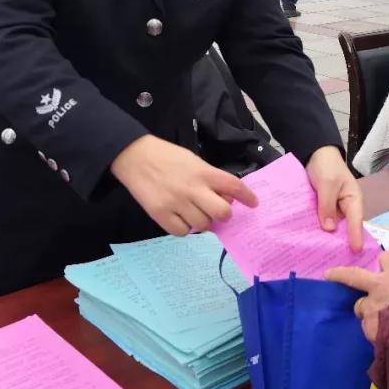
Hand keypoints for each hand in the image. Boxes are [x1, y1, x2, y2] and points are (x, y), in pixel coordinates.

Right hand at [111, 135, 257, 235]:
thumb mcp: (194, 161)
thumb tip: (226, 199)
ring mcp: (177, 203)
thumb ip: (210, 178)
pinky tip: (179, 217)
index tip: (253, 203)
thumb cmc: (167, 157)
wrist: (135, 157)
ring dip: (202, 221)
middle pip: (222, 213)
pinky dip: (184, 228)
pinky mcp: (160, 215)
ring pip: (203, 225)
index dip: (247, 197)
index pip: (234, 186)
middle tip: (216, 211)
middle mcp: (193, 189)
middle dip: (223, 215)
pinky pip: (182, 232)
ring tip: (192, 211)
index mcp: (203, 172)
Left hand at [306, 146, 363, 251]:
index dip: (356, 236)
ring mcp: (336, 208)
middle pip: (347, 227)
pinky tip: (314, 241)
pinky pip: (325, 221)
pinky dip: (321, 229)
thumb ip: (328, 206)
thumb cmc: (326, 166)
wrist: (315, 153)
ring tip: (326, 256)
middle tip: (340, 261)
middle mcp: (347, 206)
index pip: (356, 220)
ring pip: (335, 226)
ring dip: (331, 238)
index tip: (356, 251)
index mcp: (354, 199)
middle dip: (343, 242)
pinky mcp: (325, 208)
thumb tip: (330, 229)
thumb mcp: (327, 184)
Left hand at [325, 252, 388, 342]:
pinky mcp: (370, 327)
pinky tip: (385, 339)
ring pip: (362, 307)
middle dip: (340, 275)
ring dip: (368, 312)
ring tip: (382, 324)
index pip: (387, 259)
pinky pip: (369, 328)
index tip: (385, 268)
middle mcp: (380, 285)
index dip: (386, 265)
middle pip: (354, 276)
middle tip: (330, 275)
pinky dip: (375, 332)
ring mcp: (372, 306)